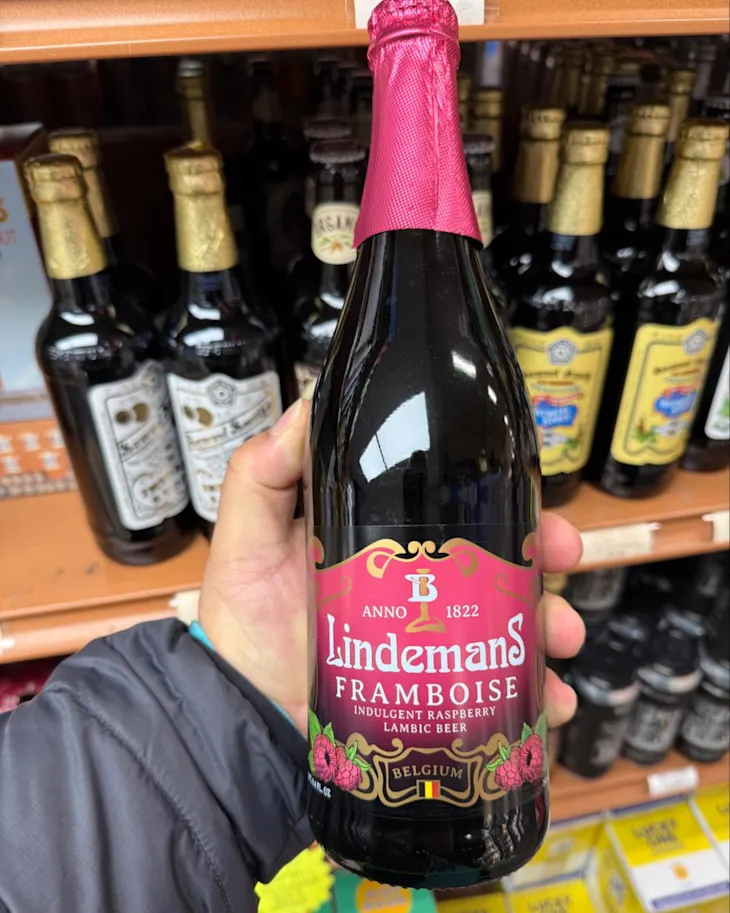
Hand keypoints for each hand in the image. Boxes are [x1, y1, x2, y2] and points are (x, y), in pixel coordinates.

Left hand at [200, 398, 584, 735]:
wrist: (247, 720)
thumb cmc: (245, 626)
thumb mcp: (246, 542)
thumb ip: (263, 477)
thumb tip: (307, 405)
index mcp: (388, 541)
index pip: (456, 506)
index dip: (503, 497)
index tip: (535, 499)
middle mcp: (420, 586)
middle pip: (500, 560)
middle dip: (544, 557)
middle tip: (565, 561)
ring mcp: (434, 641)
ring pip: (514, 622)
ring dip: (552, 623)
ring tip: (559, 640)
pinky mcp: (439, 692)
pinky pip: (500, 690)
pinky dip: (538, 695)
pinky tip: (549, 701)